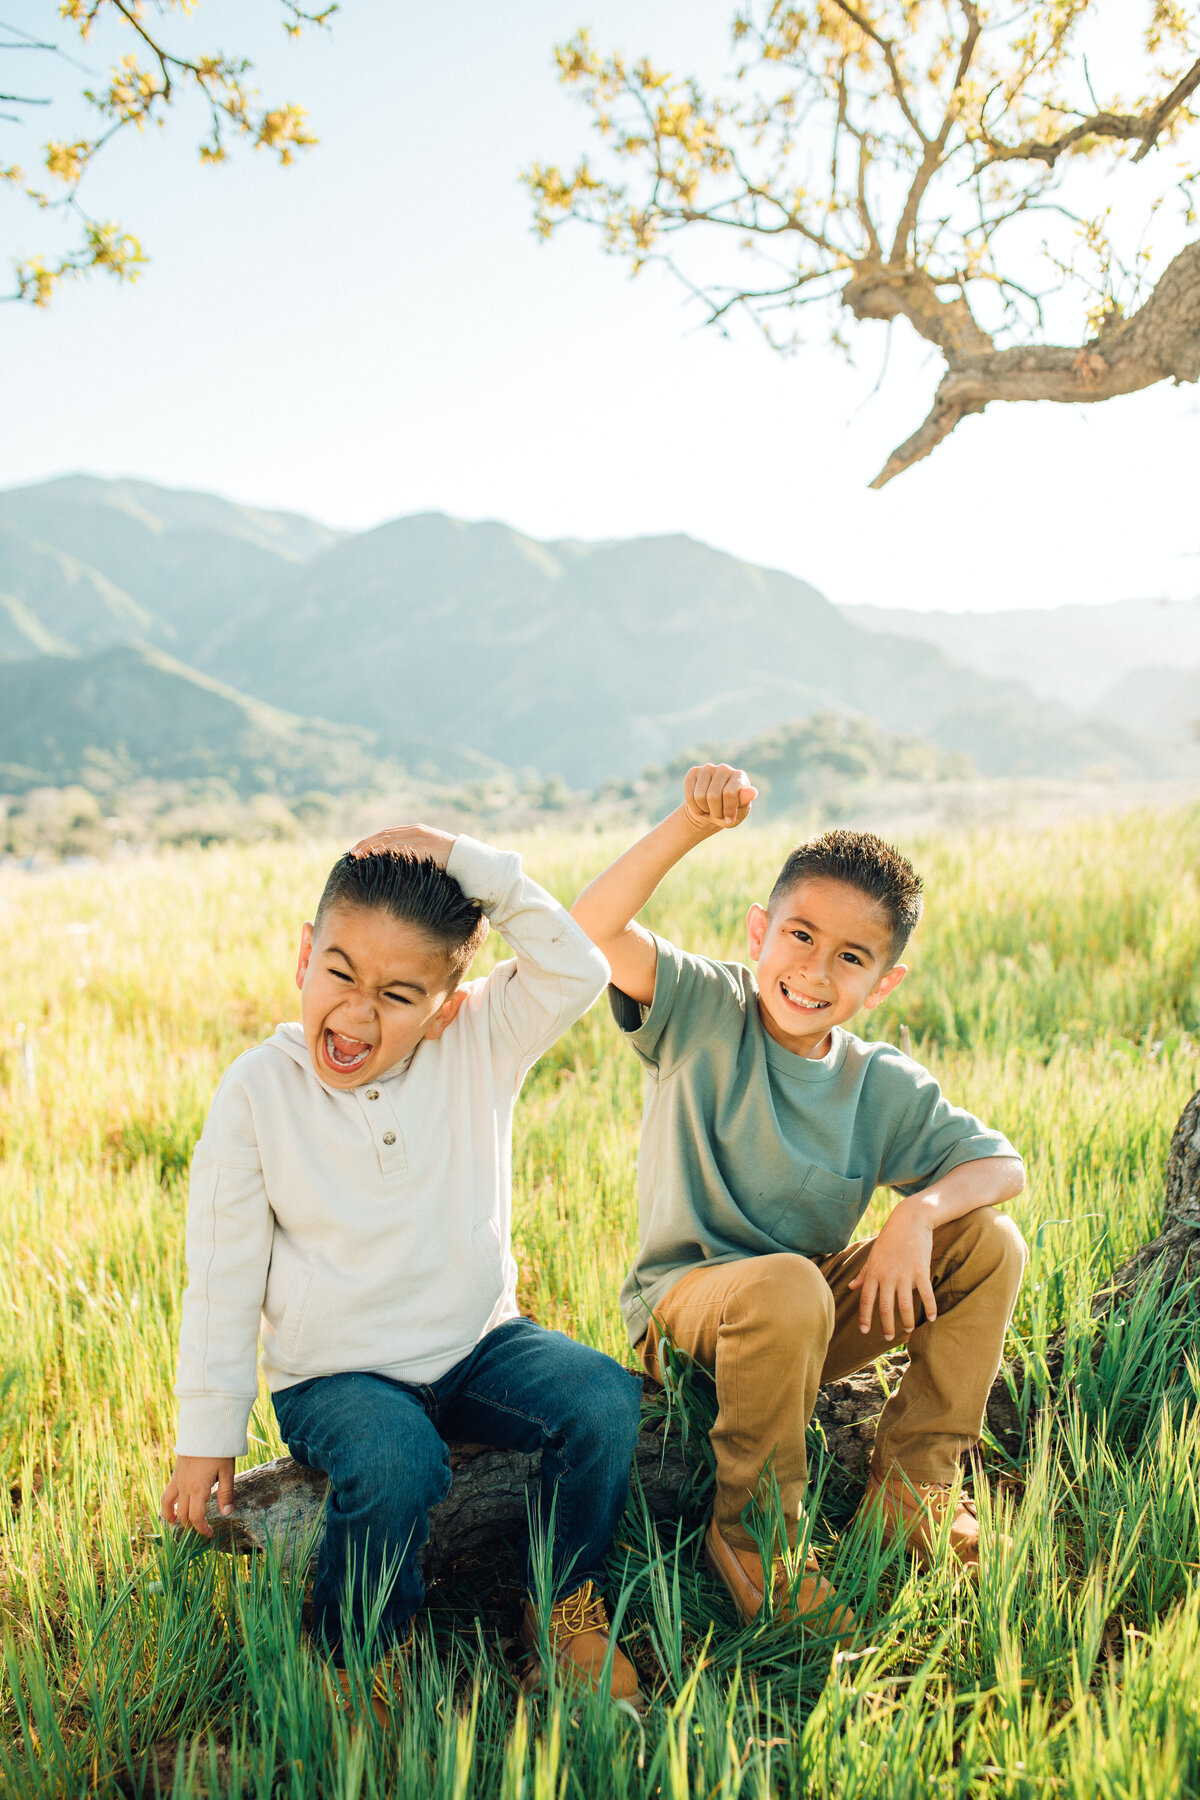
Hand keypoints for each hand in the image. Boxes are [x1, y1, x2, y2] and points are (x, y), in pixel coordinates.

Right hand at [160, 1455, 235, 1538]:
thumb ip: (226, 1494)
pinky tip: (173, 1506)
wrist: (205, 1428)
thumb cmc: (218, 1449)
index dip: (202, 1529)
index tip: (209, 1534)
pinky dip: (167, 1504)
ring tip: (177, 1524)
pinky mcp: (175, 1473)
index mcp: (198, 1489)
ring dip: (173, 1517)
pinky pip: (167, 1493)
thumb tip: (226, 1514)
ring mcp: (178, 1480)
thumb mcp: (227, 1471)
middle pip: (182, 1514)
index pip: (196, 1517)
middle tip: (201, 1529)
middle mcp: (184, 1487)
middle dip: (191, 1525)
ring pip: (168, 1505)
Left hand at [350, 823, 455, 867]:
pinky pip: (397, 846)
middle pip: (383, 834)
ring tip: (356, 856)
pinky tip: (371, 855)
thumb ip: (417, 856)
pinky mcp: (420, 844)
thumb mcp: (431, 855)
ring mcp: (417, 836)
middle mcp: (414, 831)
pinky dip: (382, 849)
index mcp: (416, 831)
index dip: (372, 841)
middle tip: (351, 853)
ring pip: (386, 839)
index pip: (388, 834)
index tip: (359, 849)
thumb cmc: (451, 861)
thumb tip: (404, 867)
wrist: (468, 858)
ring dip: (369, 847)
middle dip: (366, 843)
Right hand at [681, 764, 757, 831]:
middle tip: (718, 814)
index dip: (727, 810)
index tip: (729, 820)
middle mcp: (724, 768)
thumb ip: (745, 802)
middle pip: (713, 796)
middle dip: (715, 812)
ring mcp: (708, 768)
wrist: (710, 812)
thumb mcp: (738, 813)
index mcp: (739, 776)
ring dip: (704, 809)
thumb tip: (753, 792)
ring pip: (700, 796)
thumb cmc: (728, 812)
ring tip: (709, 809)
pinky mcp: (693, 772)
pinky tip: (699, 805)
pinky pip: (689, 795)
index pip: (729, 793)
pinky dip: (694, 807)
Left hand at [848, 1198, 936, 1340]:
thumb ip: (863, 1273)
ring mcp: (904, 1274)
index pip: (866, 1299)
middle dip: (886, 1325)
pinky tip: (932, 1318)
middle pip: (884, 1307)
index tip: (864, 1331)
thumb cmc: (890, 1238)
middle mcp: (887, 1275)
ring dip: (907, 1320)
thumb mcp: (873, 1255)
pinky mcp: (921, 1270)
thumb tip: (851, 1287)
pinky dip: (929, 1308)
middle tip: (888, 1337)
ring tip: (908, 1330)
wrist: (910, 1219)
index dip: (865, 1317)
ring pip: (904, 1305)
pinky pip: (926, 1294)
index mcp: (874, 1272)